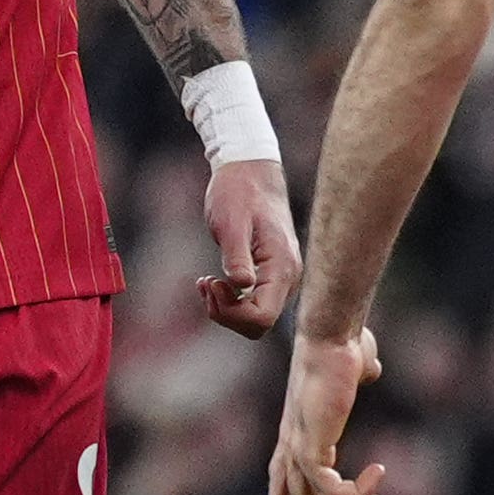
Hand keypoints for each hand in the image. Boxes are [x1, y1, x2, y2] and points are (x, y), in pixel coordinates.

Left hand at [202, 157, 299, 336]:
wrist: (251, 170)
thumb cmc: (239, 192)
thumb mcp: (231, 222)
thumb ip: (237, 256)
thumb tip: (240, 287)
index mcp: (281, 266)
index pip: (262, 318)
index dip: (231, 313)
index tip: (212, 283)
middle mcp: (288, 277)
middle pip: (259, 324)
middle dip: (227, 314)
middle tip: (205, 284)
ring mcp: (282, 277)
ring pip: (256, 316)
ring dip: (227, 308)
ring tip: (206, 281)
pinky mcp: (272, 274)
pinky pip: (254, 303)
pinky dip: (231, 300)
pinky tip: (214, 280)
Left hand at [266, 322, 385, 494]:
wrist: (330, 338)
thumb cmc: (342, 347)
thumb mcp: (350, 369)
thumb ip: (358, 374)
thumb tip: (369, 369)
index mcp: (294, 441)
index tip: (360, 492)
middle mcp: (289, 451)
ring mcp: (296, 451)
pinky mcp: (308, 447)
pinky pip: (329, 492)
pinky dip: (357, 492)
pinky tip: (378, 471)